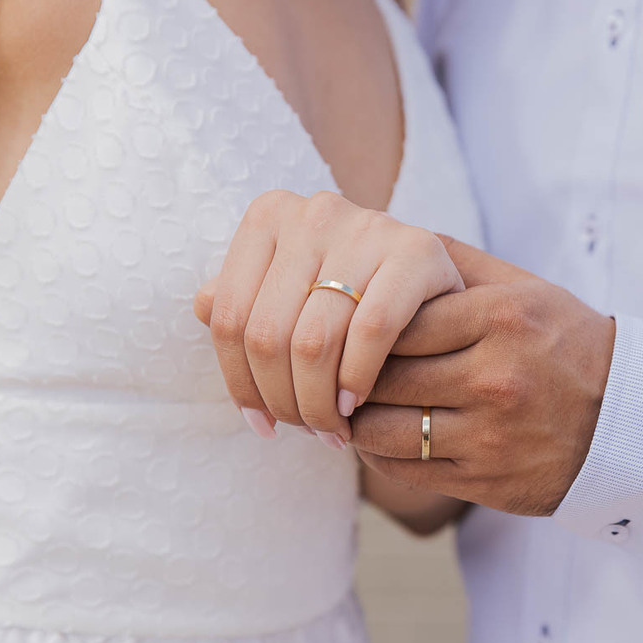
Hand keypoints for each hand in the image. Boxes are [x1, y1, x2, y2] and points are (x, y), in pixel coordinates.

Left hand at [193, 191, 463, 446]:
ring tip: (330, 428)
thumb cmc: (356, 296)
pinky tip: (355, 403)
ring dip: (317, 402)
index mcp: (270, 214)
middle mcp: (314, 211)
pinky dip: (357, 379)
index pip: (227, 317)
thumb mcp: (295, 292)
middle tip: (304, 431)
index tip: (261, 425)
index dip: (239, 383)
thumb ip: (247, 299)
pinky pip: (372, 332)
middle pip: (268, 334)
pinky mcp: (419, 249)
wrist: (441, 283)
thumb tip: (201, 308)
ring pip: (314, 341)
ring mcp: (367, 225)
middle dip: (283, 400)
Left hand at [349, 238, 615, 516]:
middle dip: (350, 373)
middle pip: (383, 375)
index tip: (348, 326)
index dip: (363, 325)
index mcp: (502, 319)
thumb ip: (457, 262)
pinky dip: (380, 454)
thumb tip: (388, 234)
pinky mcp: (485, 480)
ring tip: (352, 404)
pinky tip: (381, 437)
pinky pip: (404, 469)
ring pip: (383, 429)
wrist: (627, 421)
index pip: (396, 320)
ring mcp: (490, 435)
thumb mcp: (527, 289)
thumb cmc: (566, 344)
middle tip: (333, 368)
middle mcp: (496, 377)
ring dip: (358, 418)